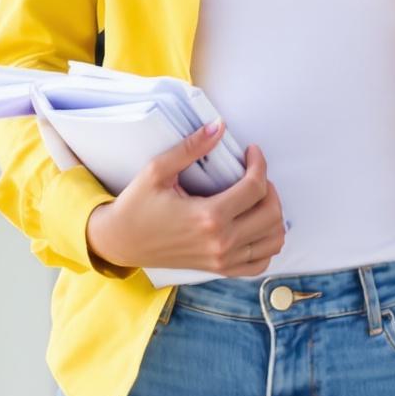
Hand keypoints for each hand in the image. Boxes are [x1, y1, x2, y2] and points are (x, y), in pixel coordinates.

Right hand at [83, 122, 286, 276]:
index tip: (252, 152)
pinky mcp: (220, 269)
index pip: (255, 188)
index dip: (259, 163)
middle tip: (254, 173)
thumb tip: (219, 126)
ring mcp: (223, 260)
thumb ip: (191, 147)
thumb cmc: (136, 206)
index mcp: (208, 217)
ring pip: (273, 239)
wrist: (121, 242)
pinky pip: (261, 262)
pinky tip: (255, 225)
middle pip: (272, 213)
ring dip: (274, 215)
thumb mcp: (157, 170)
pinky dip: (267, 244)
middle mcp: (221, 243)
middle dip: (270, 187)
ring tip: (257, 197)